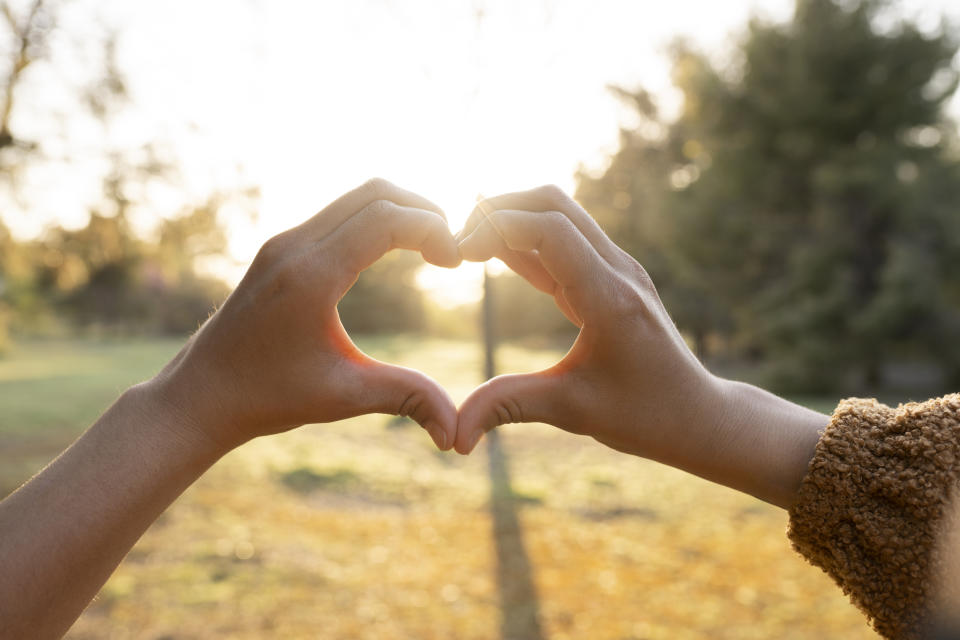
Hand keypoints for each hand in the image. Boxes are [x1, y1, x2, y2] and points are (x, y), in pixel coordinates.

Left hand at [148, 178, 461, 452]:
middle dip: (424, 211)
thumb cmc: (266, 398)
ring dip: (400, 212)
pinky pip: (338, 214)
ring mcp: (284, 243)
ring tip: (430, 250)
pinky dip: (376, 220)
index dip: (433, 230)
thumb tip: (456, 432)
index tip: (456, 263)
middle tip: (450, 250)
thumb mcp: (343, 397)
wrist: (201, 395)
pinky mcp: (280, 249)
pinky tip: (394, 253)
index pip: (386, 219)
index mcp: (311, 275)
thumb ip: (406, 398)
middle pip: (376, 193)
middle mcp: (294, 246)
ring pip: (356, 197)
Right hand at [455, 185, 824, 507]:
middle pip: (552, 202)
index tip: (458, 253)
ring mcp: (618, 269)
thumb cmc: (646, 416)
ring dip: (512, 219)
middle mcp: (618, 270)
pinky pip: (565, 241)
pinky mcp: (612, 278)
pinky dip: (526, 240)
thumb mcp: (574, 411)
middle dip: (498, 209)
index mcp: (609, 297)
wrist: (699, 415)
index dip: (496, 228)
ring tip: (468, 248)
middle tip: (457, 243)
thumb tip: (455, 436)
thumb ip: (509, 407)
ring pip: (559, 213)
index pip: (549, 229)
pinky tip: (494, 258)